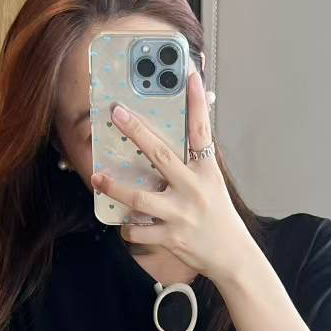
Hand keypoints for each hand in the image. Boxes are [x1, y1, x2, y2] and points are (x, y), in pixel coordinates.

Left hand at [90, 70, 257, 284]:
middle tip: (116, 113)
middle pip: (161, 155)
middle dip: (137, 132)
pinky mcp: (171, 238)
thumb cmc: (218, 215)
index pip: (201, 131)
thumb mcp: (213, 183)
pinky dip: (127, 228)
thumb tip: (182, 136)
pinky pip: (139, 232)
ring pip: (140, 198)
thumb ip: (196, 160)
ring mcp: (181, 215)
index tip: (189, 74)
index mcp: (206, 172)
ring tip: (98, 177)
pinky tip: (123, 223)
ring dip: (116, 188)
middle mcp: (194, 190)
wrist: (232, 256)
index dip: (196, 102)